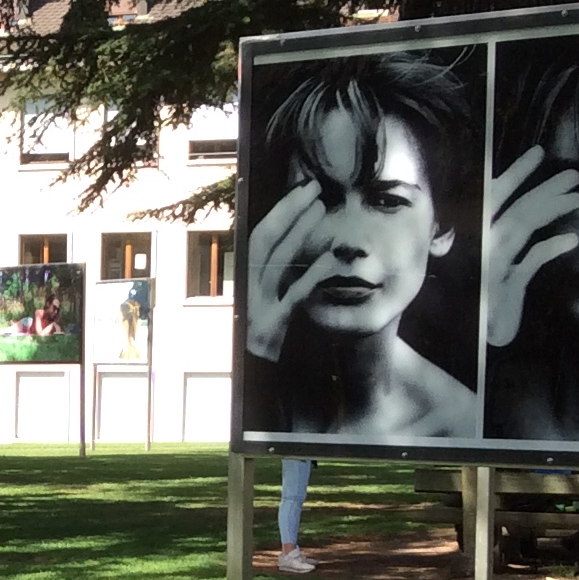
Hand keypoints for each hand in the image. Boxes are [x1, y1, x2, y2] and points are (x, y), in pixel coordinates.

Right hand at [244, 179, 329, 361]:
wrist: (265, 392)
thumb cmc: (277, 350)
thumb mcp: (279, 310)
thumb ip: (286, 283)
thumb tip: (308, 249)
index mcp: (249, 286)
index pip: (259, 239)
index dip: (281, 212)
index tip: (305, 190)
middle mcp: (248, 293)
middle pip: (263, 243)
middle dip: (287, 212)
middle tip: (315, 187)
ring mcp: (258, 311)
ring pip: (274, 261)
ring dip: (297, 231)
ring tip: (320, 207)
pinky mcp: (274, 330)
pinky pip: (293, 297)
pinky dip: (311, 275)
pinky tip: (330, 257)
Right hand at [484, 146, 578, 348]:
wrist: (468, 336)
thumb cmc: (475, 295)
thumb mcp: (483, 260)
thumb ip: (495, 233)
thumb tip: (523, 208)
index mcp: (472, 233)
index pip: (493, 196)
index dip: (517, 173)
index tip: (539, 153)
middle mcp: (479, 243)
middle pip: (515, 208)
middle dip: (544, 188)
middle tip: (573, 174)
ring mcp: (491, 263)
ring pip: (524, 227)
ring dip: (552, 209)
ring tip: (578, 197)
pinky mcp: (505, 285)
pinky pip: (531, 260)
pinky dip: (550, 247)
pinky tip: (571, 239)